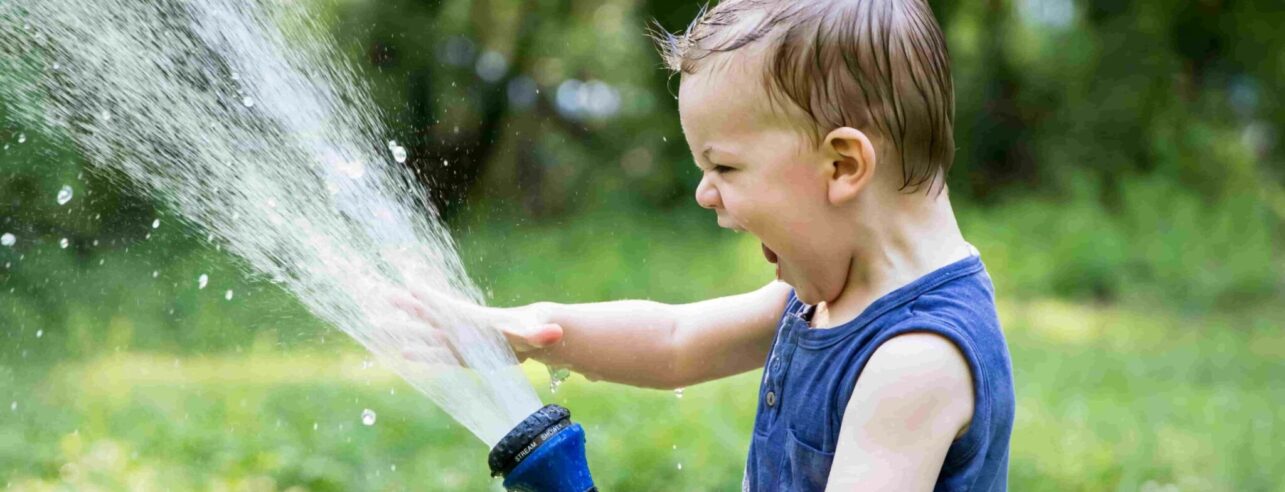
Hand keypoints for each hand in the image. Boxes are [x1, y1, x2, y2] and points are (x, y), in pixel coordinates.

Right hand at [389, 290, 562, 362]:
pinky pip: (433, 353)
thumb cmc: (530, 332)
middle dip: (405, 306)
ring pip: (425, 333)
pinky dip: (418, 352)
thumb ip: (541, 334)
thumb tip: (556, 332)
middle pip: (428, 315)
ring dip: (403, 330)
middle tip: (381, 294)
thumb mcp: (534, 334)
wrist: (529, 336)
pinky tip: (401, 352)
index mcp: (473, 320)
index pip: (448, 306)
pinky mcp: (459, 354)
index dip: (430, 296)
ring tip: (377, 326)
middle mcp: (460, 327)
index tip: (410, 282)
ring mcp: (456, 340)